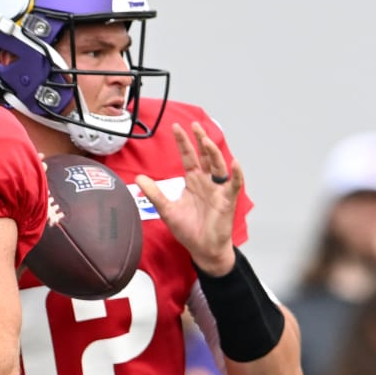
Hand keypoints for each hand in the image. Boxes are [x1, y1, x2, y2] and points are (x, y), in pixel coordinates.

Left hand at [135, 122, 242, 273]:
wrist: (203, 249)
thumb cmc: (189, 230)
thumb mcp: (166, 209)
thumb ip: (154, 193)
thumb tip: (139, 178)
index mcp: (193, 181)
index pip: (188, 157)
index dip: (183, 142)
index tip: (176, 127)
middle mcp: (207, 182)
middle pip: (205, 156)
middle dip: (200, 140)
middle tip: (194, 125)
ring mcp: (218, 190)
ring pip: (218, 166)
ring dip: (214, 153)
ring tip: (207, 141)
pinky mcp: (227, 200)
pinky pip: (234, 184)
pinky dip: (236, 174)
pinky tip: (234, 164)